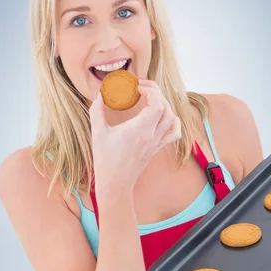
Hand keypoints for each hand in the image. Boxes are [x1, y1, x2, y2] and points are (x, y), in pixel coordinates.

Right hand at [89, 79, 180, 199]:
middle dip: (156, 93)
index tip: (137, 87)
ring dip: (164, 104)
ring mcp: (156, 143)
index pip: (157, 104)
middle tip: (142, 88)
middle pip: (165, 107)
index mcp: (138, 130)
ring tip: (151, 99)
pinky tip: (164, 116)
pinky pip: (174, 134)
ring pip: (172, 118)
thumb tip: (99, 94)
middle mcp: (151, 136)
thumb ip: (97, 110)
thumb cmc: (105, 160)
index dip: (151, 90)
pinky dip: (174, 122)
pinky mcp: (157, 148)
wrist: (115, 183)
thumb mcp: (97, 133)